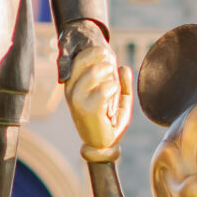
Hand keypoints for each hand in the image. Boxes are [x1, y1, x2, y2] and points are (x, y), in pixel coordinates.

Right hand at [66, 47, 130, 163]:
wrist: (103, 144)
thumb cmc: (109, 119)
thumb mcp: (119, 98)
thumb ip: (122, 82)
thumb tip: (124, 67)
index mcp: (74, 84)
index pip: (77, 58)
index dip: (93, 51)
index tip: (107, 54)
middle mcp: (71, 89)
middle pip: (82, 60)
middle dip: (101, 59)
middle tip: (111, 66)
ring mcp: (77, 99)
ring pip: (94, 73)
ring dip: (108, 72)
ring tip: (113, 81)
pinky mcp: (87, 110)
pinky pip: (103, 90)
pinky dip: (112, 88)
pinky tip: (114, 92)